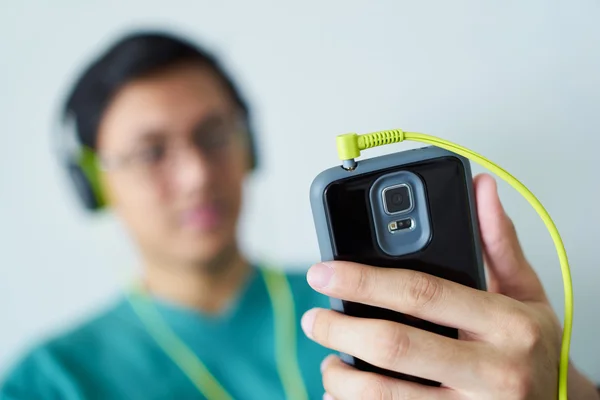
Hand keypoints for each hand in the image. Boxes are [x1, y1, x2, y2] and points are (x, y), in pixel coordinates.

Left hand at [301, 174, 595, 398]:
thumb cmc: (535, 348)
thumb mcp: (525, 293)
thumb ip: (498, 242)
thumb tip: (481, 188)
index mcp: (507, 324)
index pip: (421, 293)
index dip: (363, 280)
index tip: (324, 272)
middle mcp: (492, 372)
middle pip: (394, 346)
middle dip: (340, 329)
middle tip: (313, 320)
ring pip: (384, 397)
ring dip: (342, 377)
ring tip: (329, 359)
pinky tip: (344, 396)